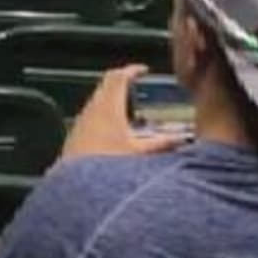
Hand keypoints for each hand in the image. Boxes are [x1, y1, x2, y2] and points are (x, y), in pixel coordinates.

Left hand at [60, 65, 187, 162]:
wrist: (76, 187)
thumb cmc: (109, 165)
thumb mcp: (141, 154)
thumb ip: (163, 145)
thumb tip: (182, 139)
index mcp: (108, 106)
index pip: (118, 77)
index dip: (131, 70)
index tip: (143, 70)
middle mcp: (91, 109)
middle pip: (106, 86)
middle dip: (122, 83)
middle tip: (138, 86)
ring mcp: (80, 122)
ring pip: (97, 102)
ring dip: (112, 100)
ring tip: (130, 108)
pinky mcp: (74, 136)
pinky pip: (91, 116)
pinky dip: (104, 115)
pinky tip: (114, 130)